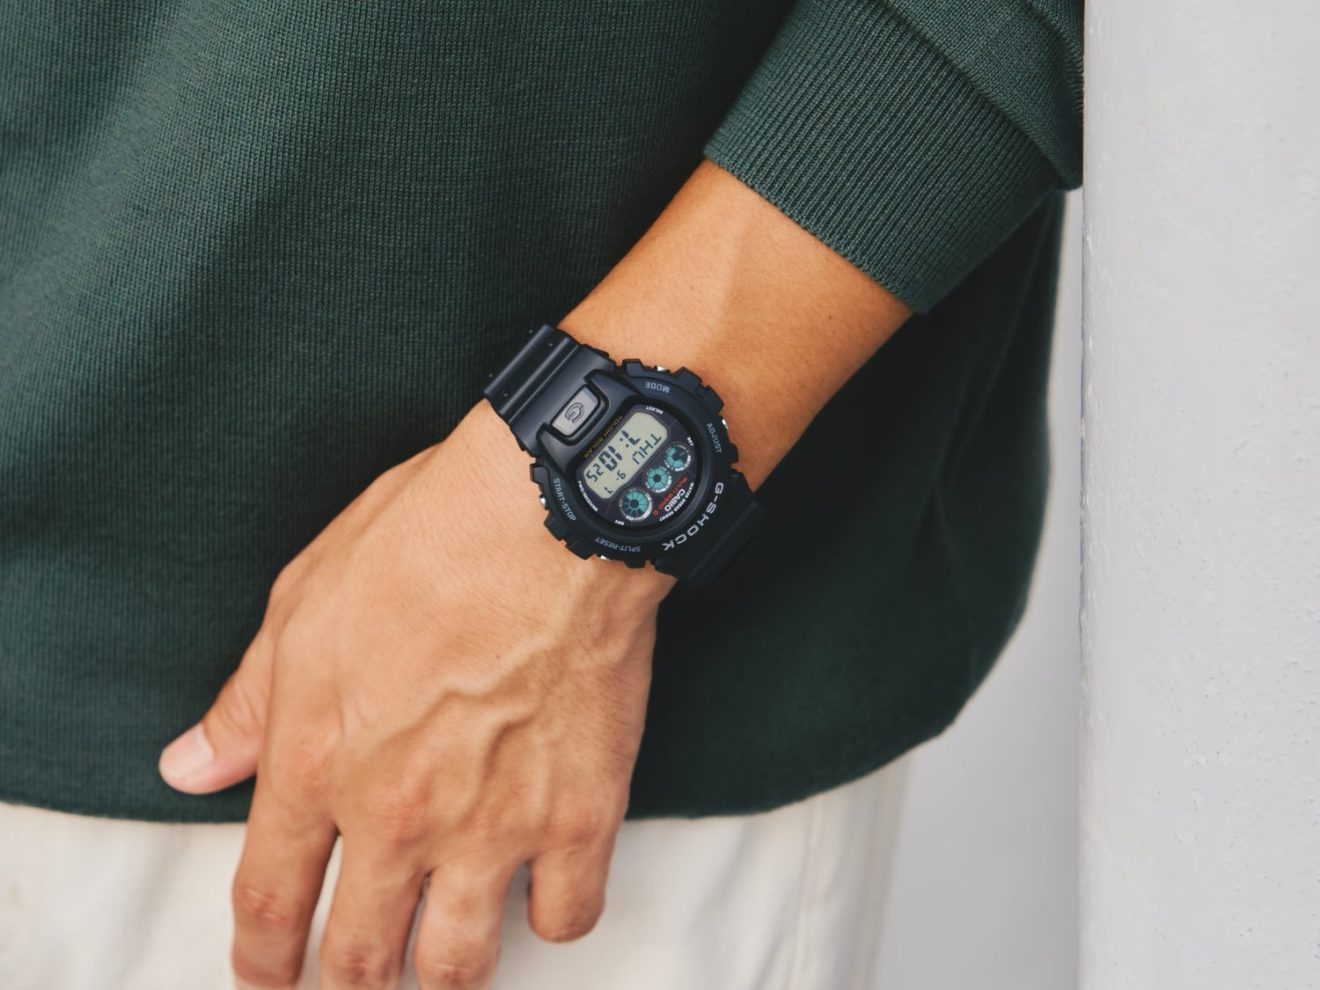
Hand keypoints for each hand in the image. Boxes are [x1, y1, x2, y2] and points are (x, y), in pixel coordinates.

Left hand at [159, 402, 672, 988]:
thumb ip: (247, 701)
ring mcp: (494, 823)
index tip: (264, 975)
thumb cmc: (431, 536)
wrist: (554, 513)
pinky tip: (540, 890)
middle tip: (353, 983)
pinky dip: (549, 917)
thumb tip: (192, 766)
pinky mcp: (581, 814)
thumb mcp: (304, 599)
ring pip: (458, 965)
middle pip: (358, 956)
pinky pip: (566, 916)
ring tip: (440, 964)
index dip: (260, 960)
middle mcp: (399, 812)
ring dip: (440, 977)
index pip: (267, 899)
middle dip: (346, 986)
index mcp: (318, 759)